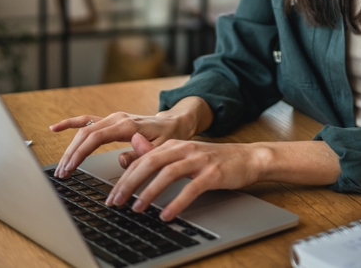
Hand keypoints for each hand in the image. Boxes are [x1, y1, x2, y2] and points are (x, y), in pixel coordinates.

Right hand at [50, 97, 211, 177]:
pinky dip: (71, 123)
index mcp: (128, 126)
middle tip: (62, 173)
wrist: (174, 123)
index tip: (70, 167)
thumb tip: (120, 160)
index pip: (96, 138)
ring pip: (84, 129)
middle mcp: (117, 119)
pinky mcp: (110, 120)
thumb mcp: (160, 148)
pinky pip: (87, 120)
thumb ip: (140, 154)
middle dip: (71, 154)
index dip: (80, 153)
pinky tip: (56, 128)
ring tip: (61, 166)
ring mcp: (112, 118)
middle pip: (86, 134)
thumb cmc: (168, 137)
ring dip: (70, 147)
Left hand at [108, 136, 340, 221]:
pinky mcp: (212, 174)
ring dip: (149, 192)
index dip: (124, 176)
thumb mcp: (185, 154)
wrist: (248, 158)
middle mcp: (184, 149)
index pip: (142, 158)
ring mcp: (199, 160)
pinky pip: (191, 188)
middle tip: (116, 202)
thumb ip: (159, 152)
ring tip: (137, 208)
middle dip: (129, 183)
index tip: (111, 194)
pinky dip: (177, 202)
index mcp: (175, 145)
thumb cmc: (215, 160)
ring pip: (168, 174)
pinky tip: (167, 215)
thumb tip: (133, 146)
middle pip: (150, 163)